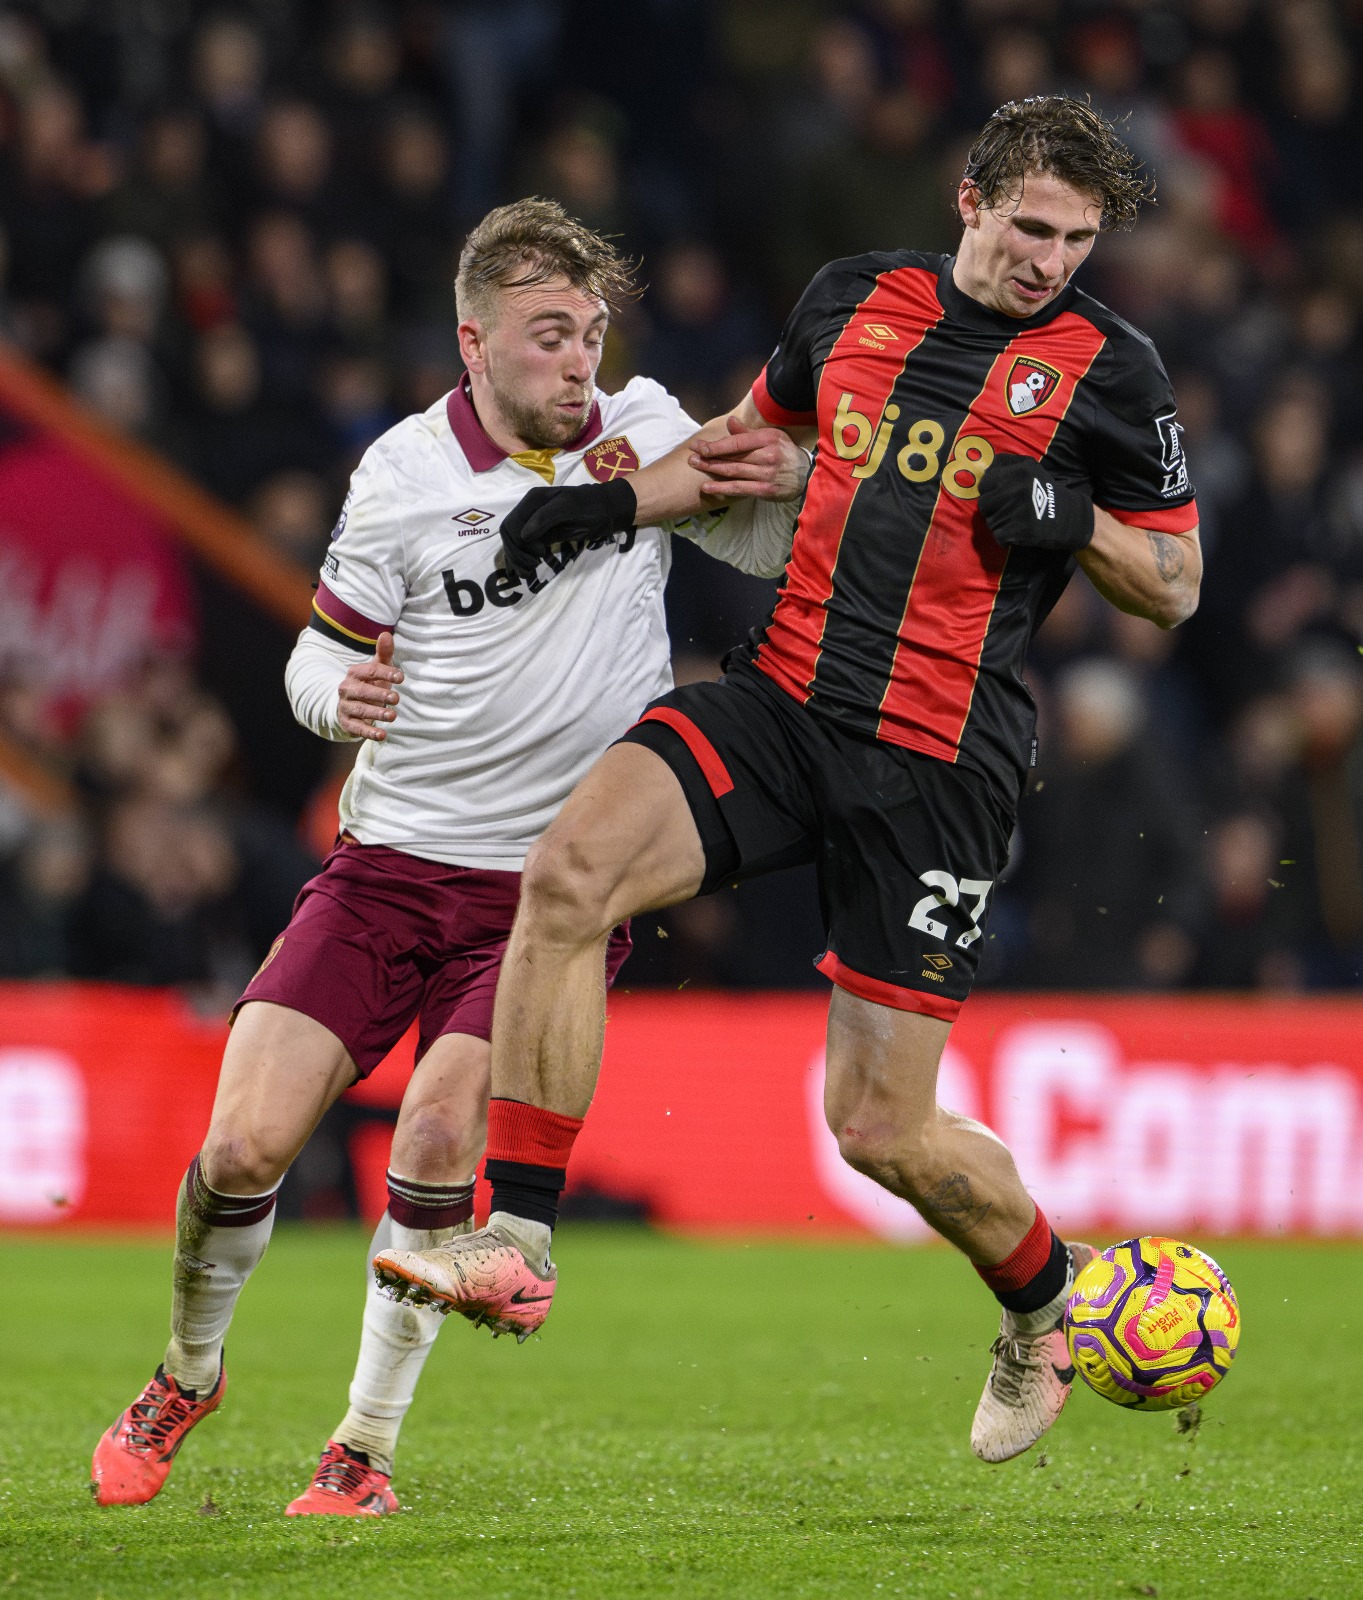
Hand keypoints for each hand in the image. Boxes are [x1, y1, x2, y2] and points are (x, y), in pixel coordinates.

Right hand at [337, 631, 402, 740]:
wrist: (347, 705)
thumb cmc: (368, 684)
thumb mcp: (376, 669)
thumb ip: (383, 653)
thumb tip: (386, 634)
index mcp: (354, 673)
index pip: (369, 671)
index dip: (385, 673)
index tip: (401, 677)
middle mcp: (347, 689)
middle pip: (363, 691)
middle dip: (379, 695)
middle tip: (396, 698)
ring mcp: (346, 706)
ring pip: (360, 710)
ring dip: (377, 713)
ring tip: (393, 716)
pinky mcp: (347, 723)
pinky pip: (357, 728)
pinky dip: (369, 732)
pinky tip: (382, 735)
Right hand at [499, 479, 636, 580]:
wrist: (606, 509)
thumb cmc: (590, 507)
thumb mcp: (569, 509)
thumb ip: (545, 518)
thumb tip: (523, 535)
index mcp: (533, 500)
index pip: (512, 525)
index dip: (520, 543)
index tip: (540, 554)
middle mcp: (529, 509)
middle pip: (509, 534)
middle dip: (516, 553)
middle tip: (533, 567)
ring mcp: (533, 521)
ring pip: (513, 541)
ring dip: (517, 559)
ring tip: (528, 572)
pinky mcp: (540, 533)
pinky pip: (522, 546)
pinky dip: (521, 559)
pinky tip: (525, 571)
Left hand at [687, 415, 810, 499]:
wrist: (807, 476)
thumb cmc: (786, 454)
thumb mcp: (772, 437)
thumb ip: (749, 433)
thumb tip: (730, 421)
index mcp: (768, 439)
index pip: (737, 441)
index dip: (716, 444)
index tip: (699, 445)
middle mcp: (767, 456)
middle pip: (733, 456)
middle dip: (709, 456)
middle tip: (691, 456)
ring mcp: (766, 474)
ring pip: (734, 472)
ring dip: (712, 470)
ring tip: (695, 466)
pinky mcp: (765, 490)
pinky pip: (739, 489)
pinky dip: (722, 488)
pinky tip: (707, 487)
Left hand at [978, 453, 1093, 552]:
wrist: (1068, 517)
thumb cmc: (1044, 491)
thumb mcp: (1030, 468)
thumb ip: (1006, 465)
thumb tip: (984, 471)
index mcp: (1018, 471)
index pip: (985, 482)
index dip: (989, 490)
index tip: (998, 495)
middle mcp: (1015, 489)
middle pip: (984, 503)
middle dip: (992, 508)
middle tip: (1007, 510)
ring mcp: (1016, 510)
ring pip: (990, 521)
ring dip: (998, 523)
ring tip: (1014, 520)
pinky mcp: (1018, 530)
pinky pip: (998, 535)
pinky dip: (1005, 537)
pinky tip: (1017, 531)